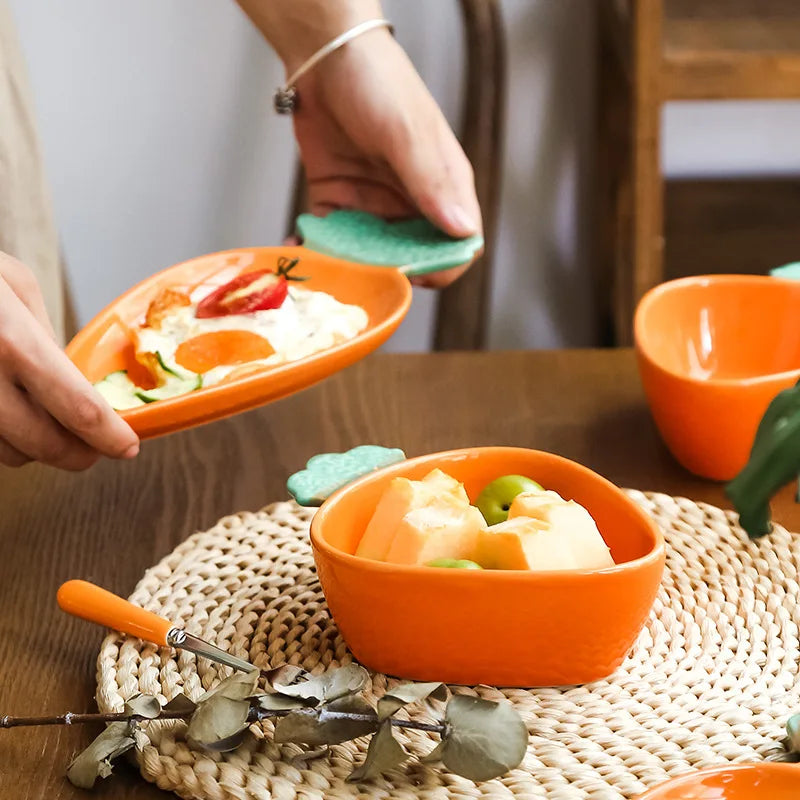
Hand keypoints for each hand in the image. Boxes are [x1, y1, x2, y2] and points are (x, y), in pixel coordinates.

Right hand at [0, 252, 138, 469]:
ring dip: (32, 447)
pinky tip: (6, 412)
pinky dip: (0, 438)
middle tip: (92, 449)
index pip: (77, 408)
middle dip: (78, 454)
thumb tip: (74, 384)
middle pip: (43, 444)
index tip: (126, 446)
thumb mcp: (13, 284)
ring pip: (6, 455)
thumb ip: (46, 337)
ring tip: (42, 420)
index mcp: (10, 339)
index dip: (108, 436)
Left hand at [289, 28, 481, 287]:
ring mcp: (373, 206)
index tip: (414, 276)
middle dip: (388, 275)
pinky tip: (300, 252)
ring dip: (349, 269)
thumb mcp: (407, 133)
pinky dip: (317, 252)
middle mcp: (411, 204)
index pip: (457, 246)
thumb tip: (463, 232)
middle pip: (411, 259)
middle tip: (359, 278)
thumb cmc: (378, 83)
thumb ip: (431, 184)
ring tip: (324, 272)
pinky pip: (331, 241)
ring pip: (369, 257)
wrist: (323, 54)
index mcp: (443, 189)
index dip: (442, 268)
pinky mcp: (337, 203)